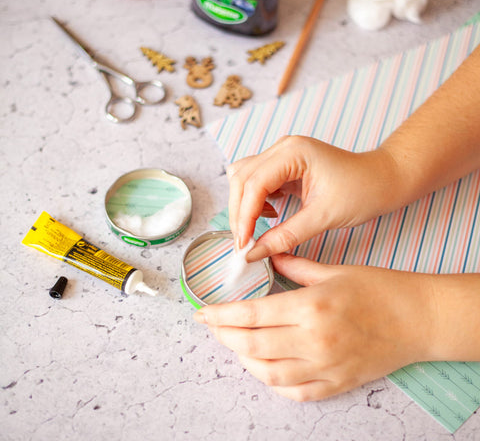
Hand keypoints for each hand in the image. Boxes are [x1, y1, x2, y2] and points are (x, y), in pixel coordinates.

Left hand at [194, 254, 435, 401]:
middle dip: (225, 336)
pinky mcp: (337, 384)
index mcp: (312, 307)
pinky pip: (295, 392)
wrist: (418, 319)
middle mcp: (315, 341)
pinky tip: (264, 367)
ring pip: (268, 373)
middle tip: (213, 327)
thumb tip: (267, 256)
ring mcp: (326, 367)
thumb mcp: (334, 270)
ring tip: (234, 344)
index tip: (203, 313)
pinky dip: (272, 382)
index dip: (222, 315)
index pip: (252, 315)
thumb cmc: (378, 289)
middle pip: (252, 345)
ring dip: (243, 359)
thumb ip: (294, 266)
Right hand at [227, 135, 398, 260]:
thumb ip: (286, 235)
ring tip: (257, 228)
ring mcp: (283, 154)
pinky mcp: (285, 165)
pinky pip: (257, 180)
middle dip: (239, 211)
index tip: (243, 244)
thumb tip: (255, 252)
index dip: (244, 216)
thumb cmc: (362, 191)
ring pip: (244, 177)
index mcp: (293, 152)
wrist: (384, 179)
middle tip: (245, 242)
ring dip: (244, 204)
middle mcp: (283, 148)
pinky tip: (271, 214)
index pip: (253, 184)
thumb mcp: (323, 217)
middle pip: (242, 178)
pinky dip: (255, 200)